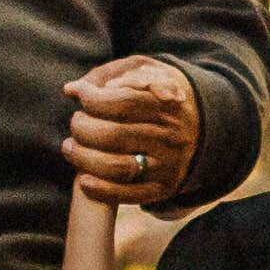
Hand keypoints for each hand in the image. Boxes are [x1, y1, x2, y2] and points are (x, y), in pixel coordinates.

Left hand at [65, 56, 204, 201]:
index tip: (80, 95)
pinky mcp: (163, 189)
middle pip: (116, 135)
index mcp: (168, 106)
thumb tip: (70, 90)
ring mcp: (168, 166)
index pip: (124, 102)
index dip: (93, 99)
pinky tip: (84, 181)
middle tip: (75, 123)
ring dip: (84, 159)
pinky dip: (102, 191)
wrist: (199, 131)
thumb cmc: (157, 98)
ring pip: (119, 167)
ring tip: (70, 148)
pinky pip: (130, 195)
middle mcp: (171, 137)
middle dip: (83, 128)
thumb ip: (109, 76)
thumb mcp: (145, 74)